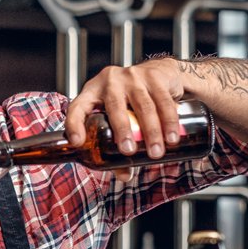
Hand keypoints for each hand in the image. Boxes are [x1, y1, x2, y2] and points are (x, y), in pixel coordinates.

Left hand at [64, 58, 188, 179]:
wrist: (159, 73)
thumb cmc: (130, 100)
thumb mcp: (118, 118)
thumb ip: (117, 147)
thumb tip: (124, 175)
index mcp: (92, 92)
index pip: (78, 107)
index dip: (74, 124)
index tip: (78, 143)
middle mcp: (110, 81)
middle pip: (115, 107)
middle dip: (123, 130)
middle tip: (128, 151)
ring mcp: (133, 76)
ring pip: (143, 105)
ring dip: (151, 131)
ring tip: (156, 152)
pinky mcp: (154, 76)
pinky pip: (163, 100)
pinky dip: (169, 120)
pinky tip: (172, 136)